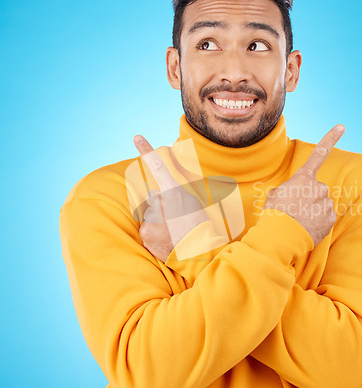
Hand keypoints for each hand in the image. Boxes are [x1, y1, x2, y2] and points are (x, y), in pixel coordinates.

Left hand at [134, 135, 207, 261]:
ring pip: (149, 213)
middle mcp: (161, 201)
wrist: (199, 250)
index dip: (146, 150)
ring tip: (172, 230)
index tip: (136, 137)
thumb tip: (157, 194)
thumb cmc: (199, 226)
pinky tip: (164, 238)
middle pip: (152, 197)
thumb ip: (175, 195)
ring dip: (157, 220)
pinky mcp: (146, 232)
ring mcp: (152, 216)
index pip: (158, 167)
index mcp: (175, 191)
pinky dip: (152, 233)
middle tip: (175, 218)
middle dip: (159, 205)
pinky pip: (145, 228)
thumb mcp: (193, 204)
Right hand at [263, 125, 344, 245]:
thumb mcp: (274, 195)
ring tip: (299, 220)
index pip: (319, 154)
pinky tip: (308, 227)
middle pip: (317, 189)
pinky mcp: (331, 218)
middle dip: (310, 198)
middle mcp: (318, 187)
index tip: (342, 127)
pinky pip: (326, 217)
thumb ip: (288, 189)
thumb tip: (293, 195)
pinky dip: (319, 222)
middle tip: (296, 209)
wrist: (281, 236)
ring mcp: (326, 202)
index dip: (331, 138)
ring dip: (313, 211)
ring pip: (322, 204)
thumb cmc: (274, 214)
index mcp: (303, 178)